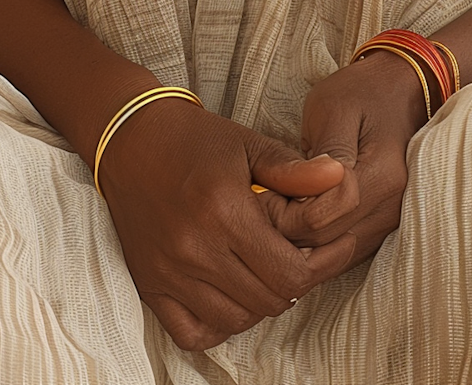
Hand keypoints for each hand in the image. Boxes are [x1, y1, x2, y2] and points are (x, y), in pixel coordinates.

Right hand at [97, 97, 354, 350]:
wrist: (130, 138)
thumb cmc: (195, 138)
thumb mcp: (248, 144)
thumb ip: (295, 170)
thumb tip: (341, 179)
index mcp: (224, 211)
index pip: (290, 273)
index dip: (321, 267)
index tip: (334, 247)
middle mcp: (195, 249)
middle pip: (268, 301)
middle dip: (295, 283)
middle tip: (300, 258)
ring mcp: (169, 273)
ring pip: (236, 320)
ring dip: (259, 303)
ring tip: (266, 272)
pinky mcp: (150, 286)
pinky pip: (192, 333)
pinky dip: (218, 324)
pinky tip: (229, 296)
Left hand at [284, 51, 428, 267]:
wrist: (398, 90)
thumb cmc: (361, 93)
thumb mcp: (333, 108)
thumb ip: (322, 156)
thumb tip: (304, 197)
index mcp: (383, 176)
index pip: (322, 218)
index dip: (285, 209)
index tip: (264, 185)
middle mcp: (392, 208)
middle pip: (326, 242)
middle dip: (288, 226)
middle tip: (263, 196)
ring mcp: (391, 222)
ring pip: (333, 252)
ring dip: (302, 236)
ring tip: (280, 201)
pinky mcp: (382, 227)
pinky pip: (343, 249)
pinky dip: (318, 238)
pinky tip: (301, 210)